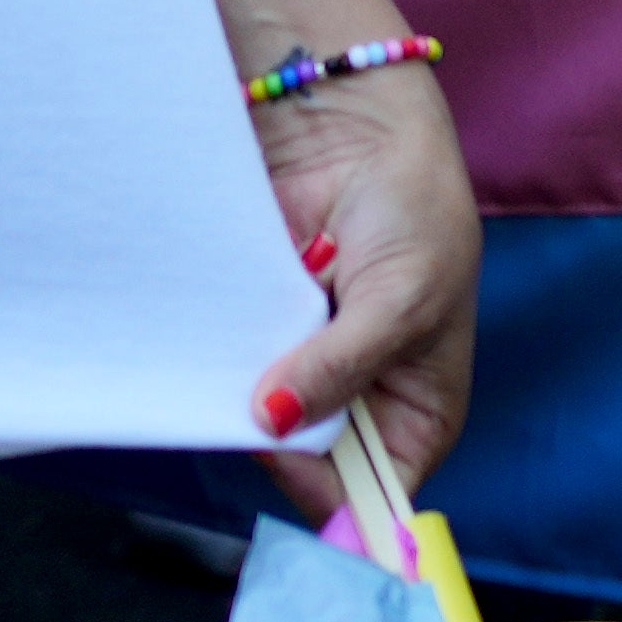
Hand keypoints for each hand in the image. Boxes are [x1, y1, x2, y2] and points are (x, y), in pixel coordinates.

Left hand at [251, 68, 477, 494]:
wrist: (353, 125)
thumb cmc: (413, 214)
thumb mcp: (399, 301)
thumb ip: (339, 367)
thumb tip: (272, 419)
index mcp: (416, 413)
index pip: (375, 492)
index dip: (334, 496)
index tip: (284, 461)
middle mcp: (357, 399)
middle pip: (309, 458)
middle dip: (278, 436)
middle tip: (246, 401)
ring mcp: (302, 360)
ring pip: (258, 409)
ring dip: (239, 390)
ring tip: (229, 357)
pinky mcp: (257, 321)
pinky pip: (225, 354)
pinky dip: (216, 348)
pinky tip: (206, 332)